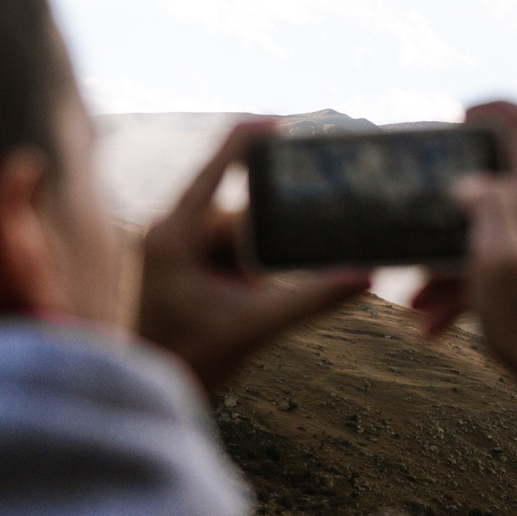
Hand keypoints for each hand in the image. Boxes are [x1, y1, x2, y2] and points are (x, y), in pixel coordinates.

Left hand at [136, 120, 369, 395]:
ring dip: (264, 262)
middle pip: (241, 211)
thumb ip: (312, 299)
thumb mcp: (256, 328)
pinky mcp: (190, 265)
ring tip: (258, 298)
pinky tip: (255, 295)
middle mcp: (173, 231)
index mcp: (175, 232)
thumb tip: (366, 276)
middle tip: (291, 259)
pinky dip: (255, 267)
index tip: (289, 124)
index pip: (217, 166)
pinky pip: (234, 251)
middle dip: (274, 234)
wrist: (150, 392)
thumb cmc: (190, 360)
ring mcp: (180, 247)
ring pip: (243, 234)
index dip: (253, 139)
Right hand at [409, 101, 516, 392]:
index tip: (459, 117)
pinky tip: (434, 329)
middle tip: (416, 229)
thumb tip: (472, 180)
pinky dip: (462, 294)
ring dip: (445, 266)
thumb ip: (487, 206)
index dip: (498, 108)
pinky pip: (491, 272)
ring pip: (483, 238)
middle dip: (448, 210)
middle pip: (493, 188)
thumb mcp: (498, 255)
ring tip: (416, 307)